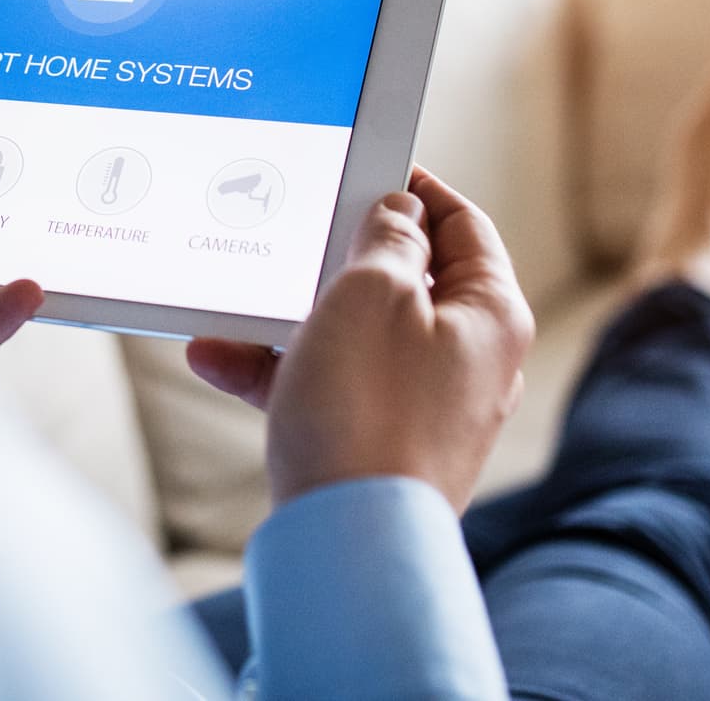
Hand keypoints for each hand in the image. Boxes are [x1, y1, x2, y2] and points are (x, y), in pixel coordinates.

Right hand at [186, 166, 533, 512]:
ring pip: (357, 335)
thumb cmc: (370, 412)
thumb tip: (399, 214)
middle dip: (339, 256)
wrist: (347, 541)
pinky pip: (329, 386)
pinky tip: (217, 358)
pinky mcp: (382, 445)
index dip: (414, 188)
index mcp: (492, 314)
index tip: (364, 168)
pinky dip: (280, 370)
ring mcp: (427, 408)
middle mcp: (471, 362)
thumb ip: (388, 238)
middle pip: (407, 280)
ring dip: (292, 315)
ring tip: (234, 303)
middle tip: (294, 231)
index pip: (463, 224)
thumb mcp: (374, 293)